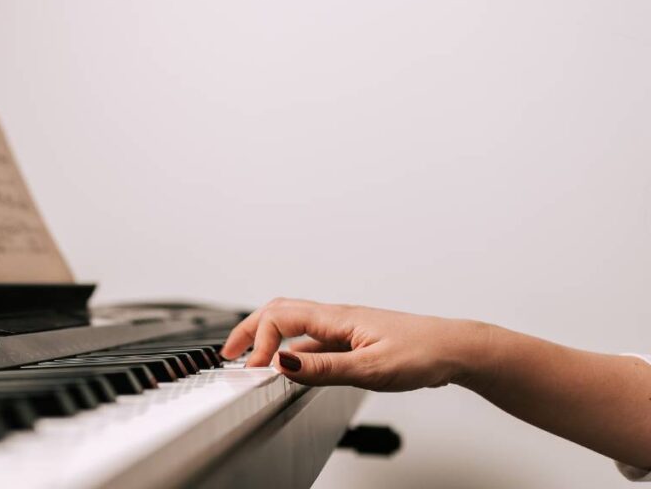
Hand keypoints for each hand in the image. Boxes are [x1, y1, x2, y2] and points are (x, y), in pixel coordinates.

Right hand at [220, 298, 493, 390]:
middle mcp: (334, 317)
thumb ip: (324, 368)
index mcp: (335, 317)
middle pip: (277, 313)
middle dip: (249, 330)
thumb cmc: (422, 352)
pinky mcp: (351, 340)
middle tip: (228, 353)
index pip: (279, 318)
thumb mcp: (370, 368)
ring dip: (267, 339)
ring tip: (251, 360)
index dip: (260, 342)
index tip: (255, 369)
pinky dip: (291, 352)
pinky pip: (311, 341)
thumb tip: (284, 362)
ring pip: (292, 325)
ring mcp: (342, 328)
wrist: (454, 349)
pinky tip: (290, 369)